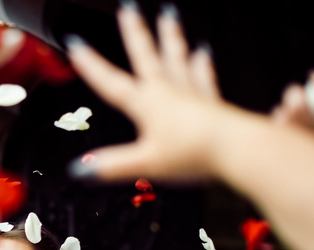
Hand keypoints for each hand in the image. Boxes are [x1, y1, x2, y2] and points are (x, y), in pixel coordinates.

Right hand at [65, 4, 228, 182]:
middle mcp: (168, 92)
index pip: (112, 83)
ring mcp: (191, 93)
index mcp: (147, 104)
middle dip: (135, 33)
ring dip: (170, 37)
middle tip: (128, 10)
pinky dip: (202, 63)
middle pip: (147, 56)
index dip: (92, 66)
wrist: (235, 147)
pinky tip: (203, 52)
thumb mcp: (144, 163)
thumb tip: (82, 169)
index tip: (77, 45)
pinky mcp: (211, 101)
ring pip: (176, 57)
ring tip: (167, 16)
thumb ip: (111, 165)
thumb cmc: (193, 153)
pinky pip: (204, 76)